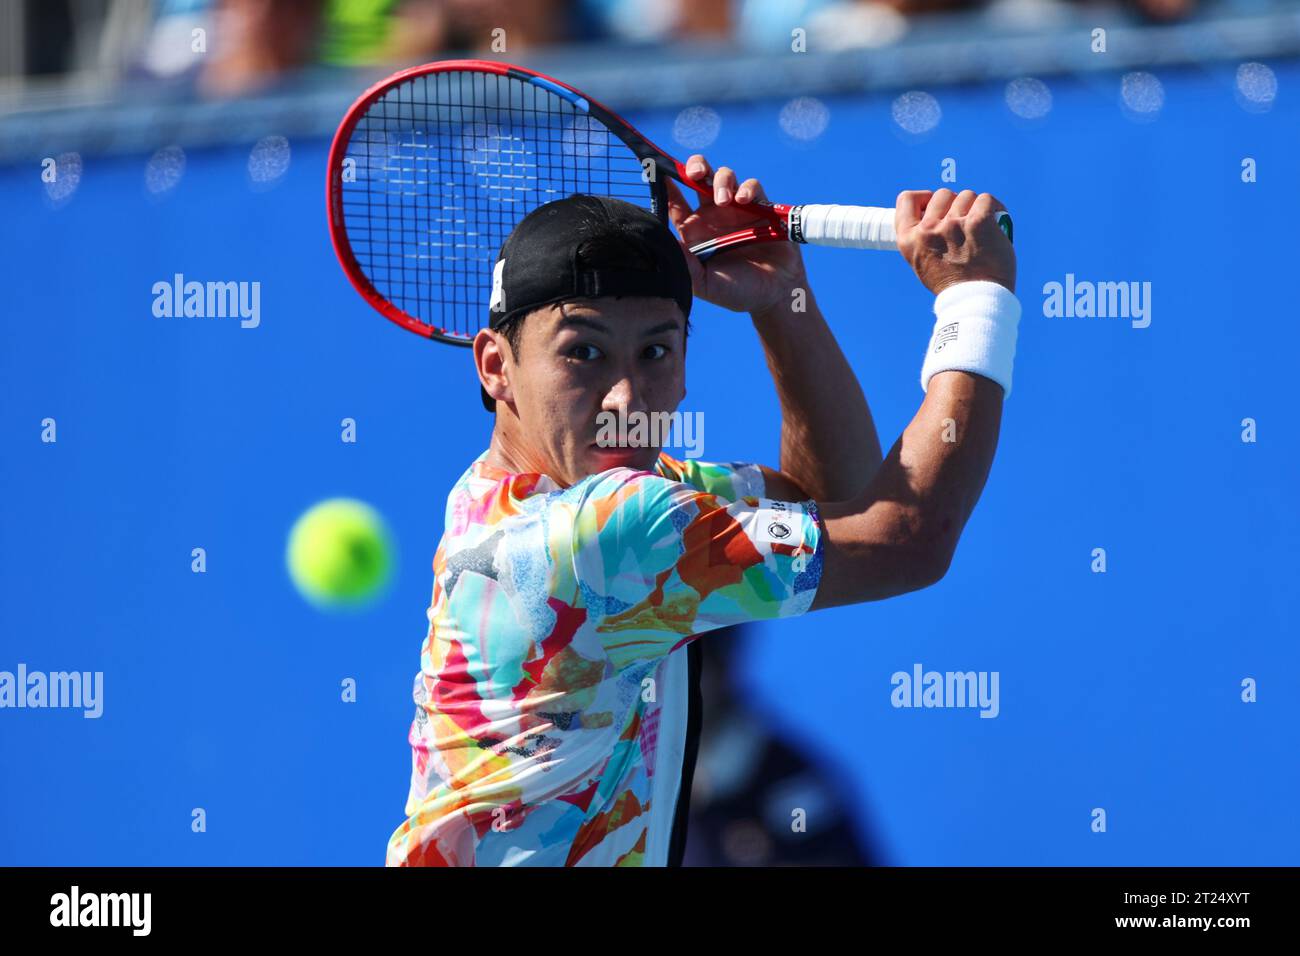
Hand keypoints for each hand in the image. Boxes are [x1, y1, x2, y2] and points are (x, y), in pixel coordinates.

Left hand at [666, 155, 807, 314]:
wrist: (775, 295)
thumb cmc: (737, 292)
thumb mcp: (705, 284)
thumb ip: (685, 264)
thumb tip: (663, 243)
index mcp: (694, 231)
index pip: (674, 202)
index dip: (665, 184)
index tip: (657, 170)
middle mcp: (712, 215)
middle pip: (698, 177)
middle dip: (695, 167)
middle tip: (695, 173)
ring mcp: (736, 209)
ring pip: (724, 176)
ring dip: (721, 180)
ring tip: (724, 200)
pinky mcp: (761, 208)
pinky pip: (752, 187)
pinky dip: (747, 188)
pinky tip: (744, 201)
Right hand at [895, 189, 1015, 295]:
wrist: (976, 300)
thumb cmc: (952, 284)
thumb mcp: (921, 263)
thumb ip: (923, 238)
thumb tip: (934, 213)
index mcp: (909, 240)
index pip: (907, 200)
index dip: (923, 198)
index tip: (934, 206)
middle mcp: (928, 230)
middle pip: (942, 195)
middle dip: (955, 204)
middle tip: (964, 224)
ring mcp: (953, 225)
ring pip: (966, 196)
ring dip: (974, 208)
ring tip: (980, 228)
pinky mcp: (978, 222)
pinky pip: (986, 200)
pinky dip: (994, 208)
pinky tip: (995, 222)